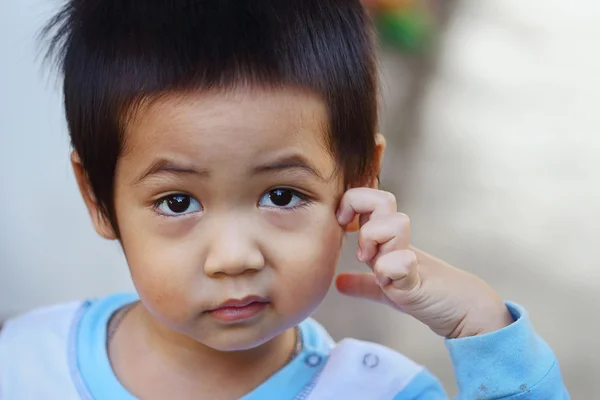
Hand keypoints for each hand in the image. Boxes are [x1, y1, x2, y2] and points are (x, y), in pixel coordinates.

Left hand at [335, 188, 513, 337]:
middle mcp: (398, 241)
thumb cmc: (427, 294)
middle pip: (382, 199)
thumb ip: (363, 283)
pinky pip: (401, 263)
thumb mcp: (385, 287)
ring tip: (374, 264)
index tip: (344, 221)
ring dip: (374, 241)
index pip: (369, 199)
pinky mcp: (419, 279)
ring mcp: (410, 257)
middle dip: (361, 211)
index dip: (353, 200)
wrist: (463, 310)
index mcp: (387, 239)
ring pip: (393, 224)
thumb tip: (339, 281)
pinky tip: (390, 284)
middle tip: (358, 238)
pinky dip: (390, 272)